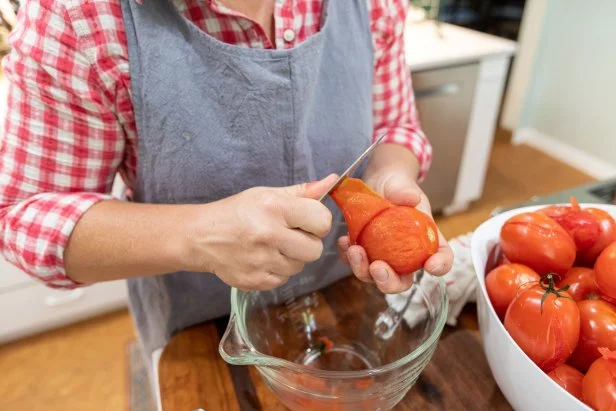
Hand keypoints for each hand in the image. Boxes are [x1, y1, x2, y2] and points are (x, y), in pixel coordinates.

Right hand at [183, 174, 337, 290]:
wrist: (201, 236)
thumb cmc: (237, 212)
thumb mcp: (267, 194)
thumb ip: (303, 192)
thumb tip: (334, 181)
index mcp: (274, 208)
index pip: (322, 221)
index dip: (317, 222)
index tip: (306, 220)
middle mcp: (268, 235)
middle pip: (315, 250)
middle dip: (307, 242)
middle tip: (289, 235)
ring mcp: (261, 262)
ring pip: (300, 266)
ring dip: (291, 257)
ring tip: (272, 246)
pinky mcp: (255, 281)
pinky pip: (283, 280)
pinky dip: (277, 271)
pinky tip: (262, 258)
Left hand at [338, 148, 452, 293]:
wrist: (375, 183)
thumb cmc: (396, 185)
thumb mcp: (402, 184)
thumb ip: (405, 191)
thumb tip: (411, 198)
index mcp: (425, 239)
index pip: (441, 257)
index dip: (440, 266)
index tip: (431, 266)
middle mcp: (405, 254)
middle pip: (403, 281)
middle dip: (389, 281)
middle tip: (378, 267)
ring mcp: (383, 256)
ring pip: (374, 277)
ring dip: (362, 270)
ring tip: (354, 249)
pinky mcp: (364, 253)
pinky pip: (355, 263)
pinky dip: (348, 257)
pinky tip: (344, 241)